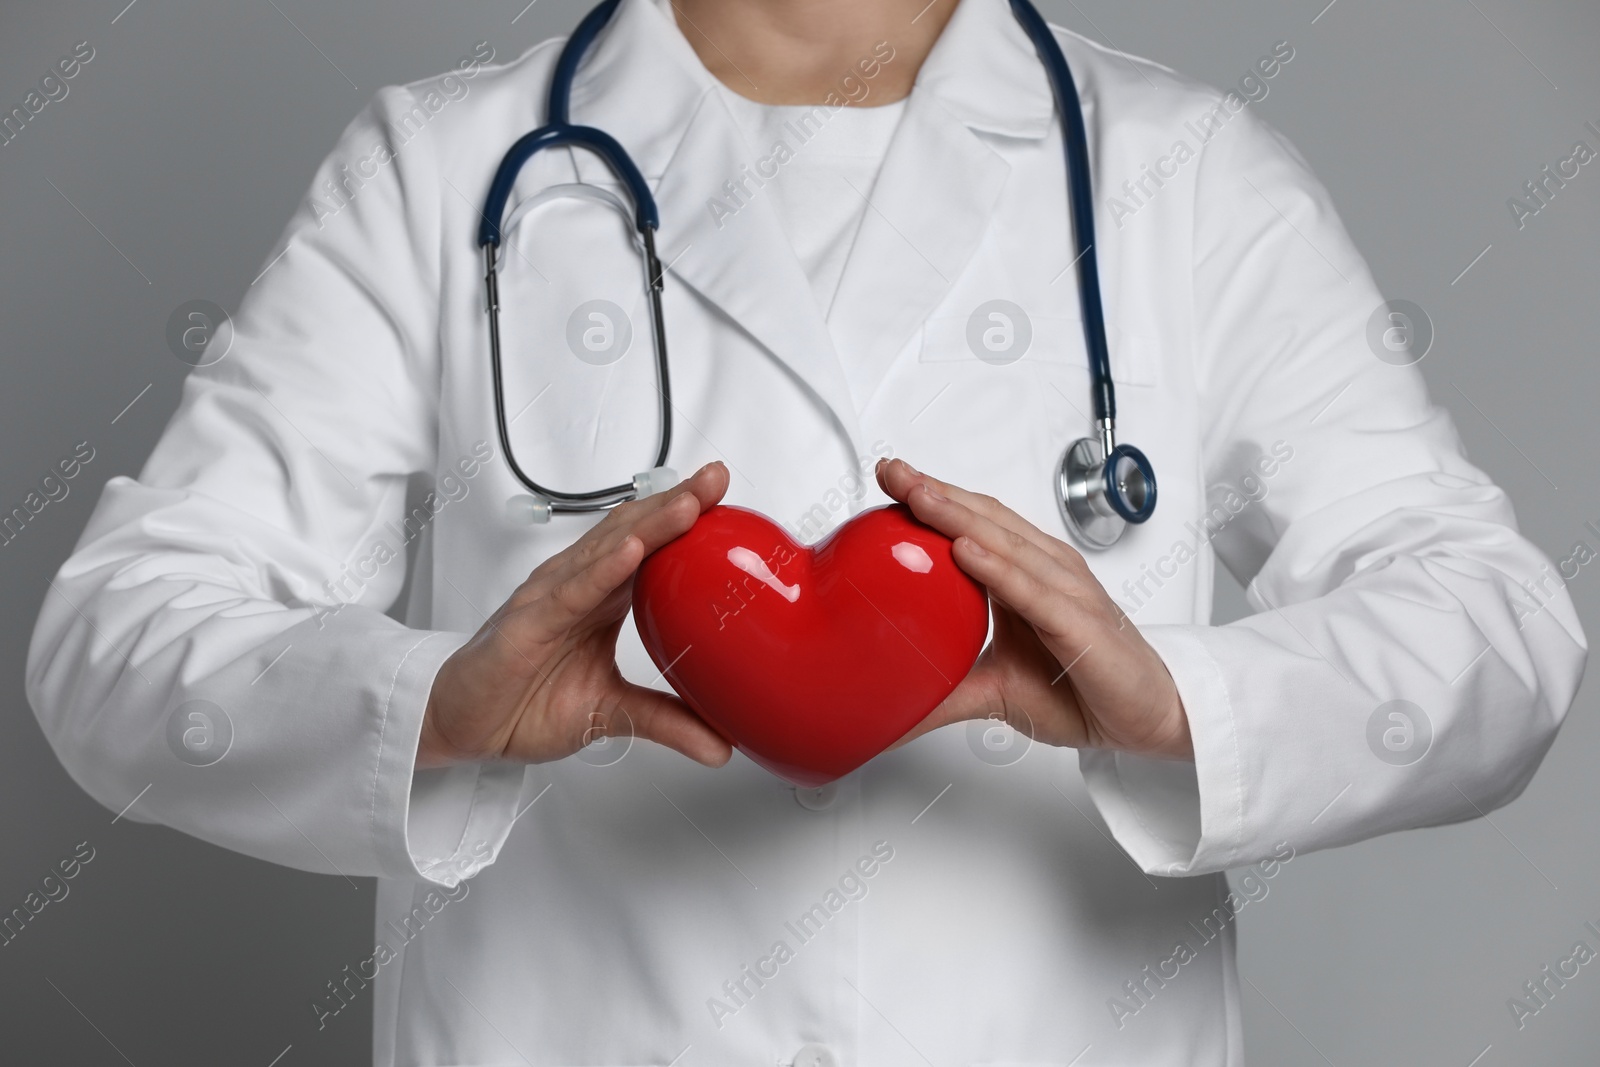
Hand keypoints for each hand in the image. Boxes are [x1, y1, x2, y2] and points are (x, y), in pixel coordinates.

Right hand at [416, 463, 734, 769]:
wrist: (461, 726)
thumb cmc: (525, 704)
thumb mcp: (613, 714)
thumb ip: (667, 720)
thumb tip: (723, 745)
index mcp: (604, 598)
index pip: (651, 548)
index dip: (686, 519)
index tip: (726, 495)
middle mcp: (579, 586)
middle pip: (633, 534)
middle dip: (676, 503)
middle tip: (716, 477)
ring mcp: (552, 599)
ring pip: (605, 552)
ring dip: (648, 525)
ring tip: (688, 503)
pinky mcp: (526, 623)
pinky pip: (569, 592)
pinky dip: (600, 570)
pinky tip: (629, 552)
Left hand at [876, 458, 1192, 760]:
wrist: (1147, 719)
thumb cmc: (1083, 689)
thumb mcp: (994, 689)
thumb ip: (944, 692)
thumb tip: (893, 709)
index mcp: (1026, 574)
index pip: (974, 523)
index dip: (934, 497)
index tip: (890, 477)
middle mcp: (1048, 571)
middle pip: (986, 519)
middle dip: (935, 491)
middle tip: (892, 470)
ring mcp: (1067, 593)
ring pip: (1006, 544)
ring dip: (958, 516)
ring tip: (916, 495)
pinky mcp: (1081, 625)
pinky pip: (1033, 592)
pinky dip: (997, 569)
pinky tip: (964, 552)